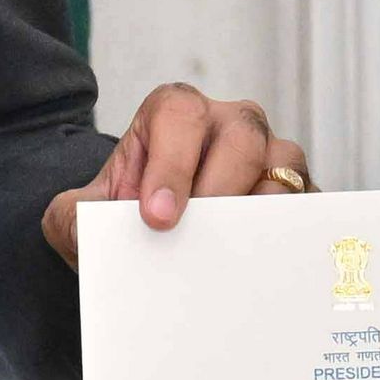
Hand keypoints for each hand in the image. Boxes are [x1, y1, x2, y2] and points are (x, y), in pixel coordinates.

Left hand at [42, 80, 307, 262]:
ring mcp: (270, 157)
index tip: (156, 217)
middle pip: (242, 135)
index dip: (170, 162)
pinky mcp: (299, 196)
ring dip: (260, 209)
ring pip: (284, 165)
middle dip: (217, 188)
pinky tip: (265, 265)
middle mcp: (229, 125)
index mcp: (175, 115)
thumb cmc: (122, 220)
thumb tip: (90, 235)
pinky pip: (309, 204)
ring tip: (233, 251)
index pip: (178, 114)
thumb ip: (70, 219)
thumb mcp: (81, 218)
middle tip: (195, 237)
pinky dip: (291, 233)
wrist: (149, 245)